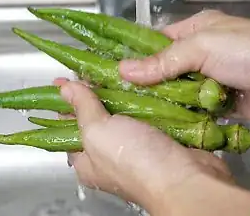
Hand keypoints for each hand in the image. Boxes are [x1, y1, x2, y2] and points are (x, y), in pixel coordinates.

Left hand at [53, 78, 247, 214]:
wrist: (184, 178)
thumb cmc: (135, 163)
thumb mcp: (97, 132)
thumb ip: (82, 108)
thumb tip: (65, 90)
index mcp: (88, 161)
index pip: (70, 128)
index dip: (68, 104)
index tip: (67, 81)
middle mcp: (110, 157)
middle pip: (99, 119)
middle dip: (96, 95)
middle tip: (96, 72)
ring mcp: (137, 148)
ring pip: (125, 115)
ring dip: (123, 94)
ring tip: (119, 71)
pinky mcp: (160, 140)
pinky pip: (149, 115)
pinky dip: (146, 99)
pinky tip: (144, 83)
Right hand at [119, 9, 249, 119]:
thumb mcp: (202, 48)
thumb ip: (163, 62)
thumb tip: (126, 70)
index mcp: (194, 34)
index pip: (154, 44)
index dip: (133, 58)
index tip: (110, 73)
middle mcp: (200, 57)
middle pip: (164, 73)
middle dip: (145, 87)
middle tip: (118, 103)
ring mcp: (211, 82)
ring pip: (179, 96)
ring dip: (164, 106)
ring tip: (135, 120)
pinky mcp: (222, 105)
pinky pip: (196, 114)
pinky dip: (185, 121)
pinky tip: (165, 130)